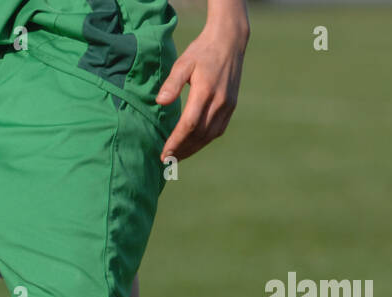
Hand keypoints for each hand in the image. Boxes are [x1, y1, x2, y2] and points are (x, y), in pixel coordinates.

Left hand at [156, 0, 248, 160]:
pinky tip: (192, 146)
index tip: (164, 154)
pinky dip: (204, 141)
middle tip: (166, 160)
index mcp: (206, 91)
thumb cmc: (201, 51)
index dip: (176, 142)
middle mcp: (219, 101)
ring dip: (192, 149)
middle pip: (199, 135)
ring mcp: (228, 105)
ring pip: (209, 136)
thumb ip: (171, 83)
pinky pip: (218, 130)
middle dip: (182, 150)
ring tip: (176, 157)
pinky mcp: (231, 106)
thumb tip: (160, 102)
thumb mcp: (183, 62)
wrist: (229, 41)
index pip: (189, 125)